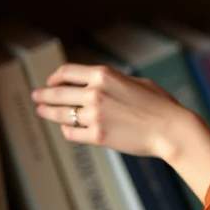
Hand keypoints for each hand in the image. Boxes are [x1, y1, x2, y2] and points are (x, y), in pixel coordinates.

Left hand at [32, 63, 186, 160]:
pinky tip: (66, 127)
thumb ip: (114, 81)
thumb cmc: (160, 105)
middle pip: (58, 93)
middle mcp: (95, 93)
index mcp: (104, 75)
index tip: (51, 82)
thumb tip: (98, 83)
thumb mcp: (136, 82)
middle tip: (37, 97)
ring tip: (42, 112)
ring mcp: (95, 116)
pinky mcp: (97, 136)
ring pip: (60, 114)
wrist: (171, 129)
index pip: (67, 72)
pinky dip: (66, 129)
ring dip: (48, 112)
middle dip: (44, 95)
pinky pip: (71, 132)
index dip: (55, 77)